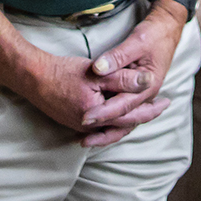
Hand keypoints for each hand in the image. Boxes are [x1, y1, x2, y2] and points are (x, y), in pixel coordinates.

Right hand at [11, 43, 169, 147]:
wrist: (33, 78)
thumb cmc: (63, 72)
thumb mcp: (97, 73)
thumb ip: (123, 79)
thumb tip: (148, 81)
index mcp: (99, 115)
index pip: (132, 115)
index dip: (151, 108)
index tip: (167, 100)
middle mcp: (91, 127)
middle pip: (125, 124)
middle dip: (145, 115)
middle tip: (162, 106)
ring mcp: (81, 128)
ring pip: (113, 127)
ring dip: (130, 118)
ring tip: (145, 110)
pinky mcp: (75, 123)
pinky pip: (102, 126)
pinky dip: (115, 120)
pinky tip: (120, 112)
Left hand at [81, 4, 185, 147]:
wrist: (166, 31)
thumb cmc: (153, 35)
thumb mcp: (136, 42)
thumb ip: (117, 56)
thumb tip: (98, 68)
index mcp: (148, 86)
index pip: (123, 105)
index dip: (103, 113)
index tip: (85, 118)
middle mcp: (146, 96)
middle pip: (124, 120)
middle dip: (103, 130)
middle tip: (83, 139)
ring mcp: (142, 96)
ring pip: (125, 121)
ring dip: (107, 131)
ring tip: (87, 141)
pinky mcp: (136, 93)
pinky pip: (123, 112)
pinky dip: (111, 121)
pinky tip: (98, 127)